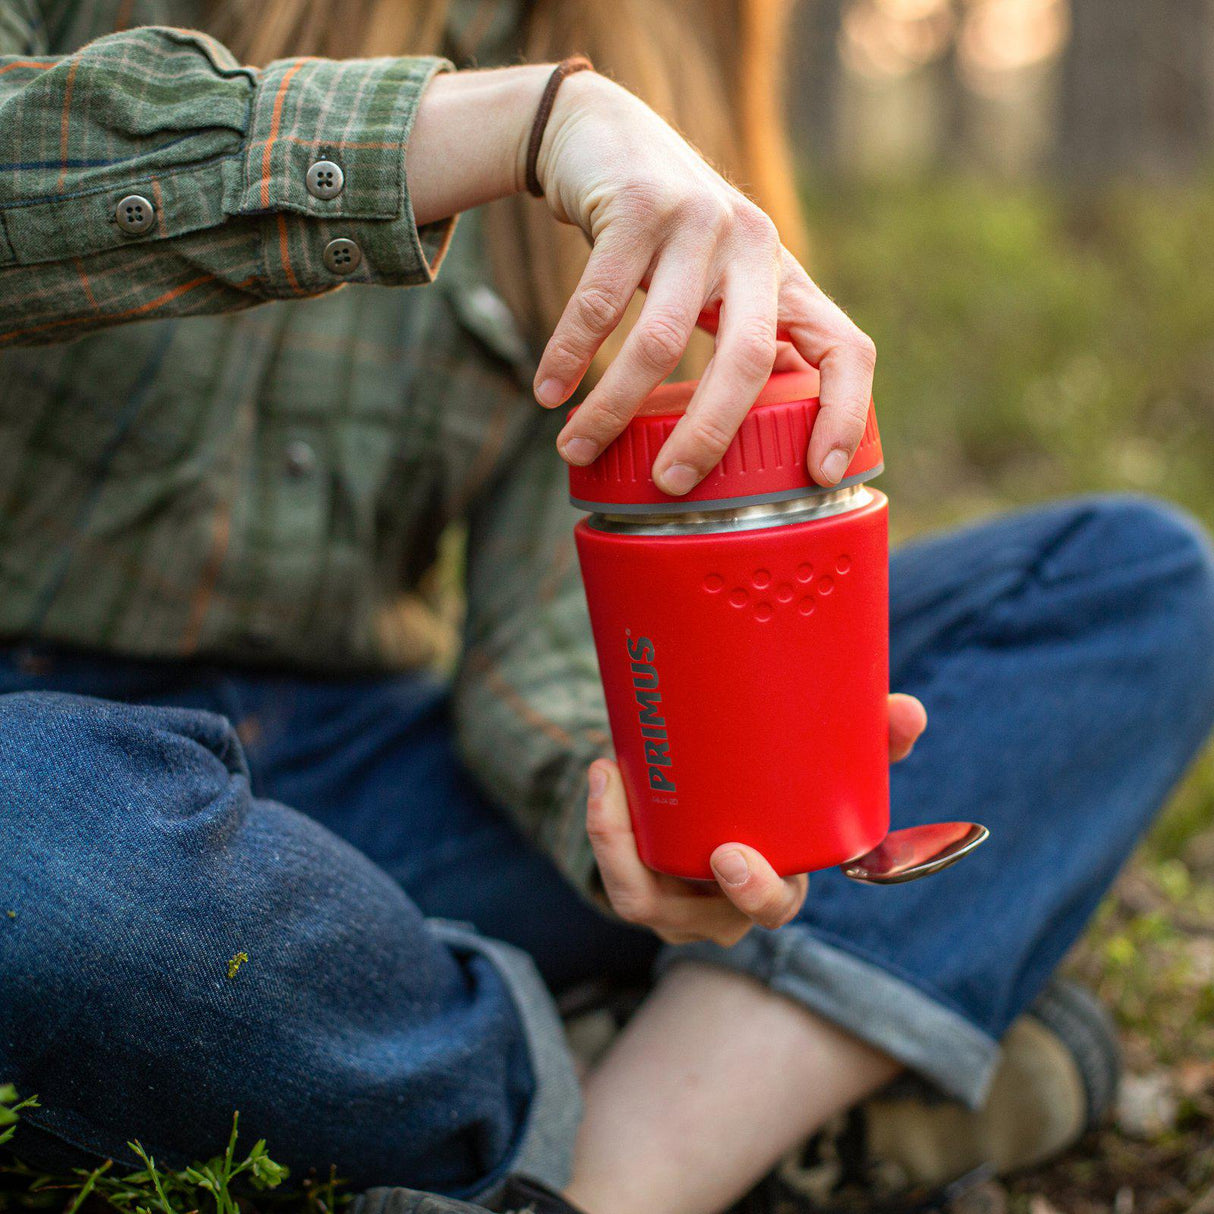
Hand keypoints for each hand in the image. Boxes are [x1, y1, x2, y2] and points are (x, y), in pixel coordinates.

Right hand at [533, 71, 876, 495]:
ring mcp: (699, 223)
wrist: (605, 135)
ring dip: (613, 406)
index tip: (821, 474)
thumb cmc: (666, 234)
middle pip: (747, 361)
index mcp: (784, 278)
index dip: (846, 413)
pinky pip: (600, 304)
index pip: (845, 348)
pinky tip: (548, 393)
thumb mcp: (721, 278)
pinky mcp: (639, 205)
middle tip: (669, 484)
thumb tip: (747, 433)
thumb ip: (743, 336)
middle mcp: (755, 247)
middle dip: (708, 434)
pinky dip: (569, 355)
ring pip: (661, 341)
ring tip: (575, 448)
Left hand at [586, 694, 926, 946]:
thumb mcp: (816, 768)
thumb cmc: (771, 795)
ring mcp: (676, 899)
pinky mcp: (638, 879)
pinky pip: (616, 871)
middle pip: (704, 916)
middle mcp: (721, 903)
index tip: (734, 857)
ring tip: (614, 777)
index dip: (758, 891)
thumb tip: (908, 710)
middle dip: (676, 881)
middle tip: (690, 834)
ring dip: (620, 843)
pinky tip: (604, 774)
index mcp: (772, 879)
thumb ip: (867, 741)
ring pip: (642, 899)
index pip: (773, 904)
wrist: (702, 806)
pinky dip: (605, 828)